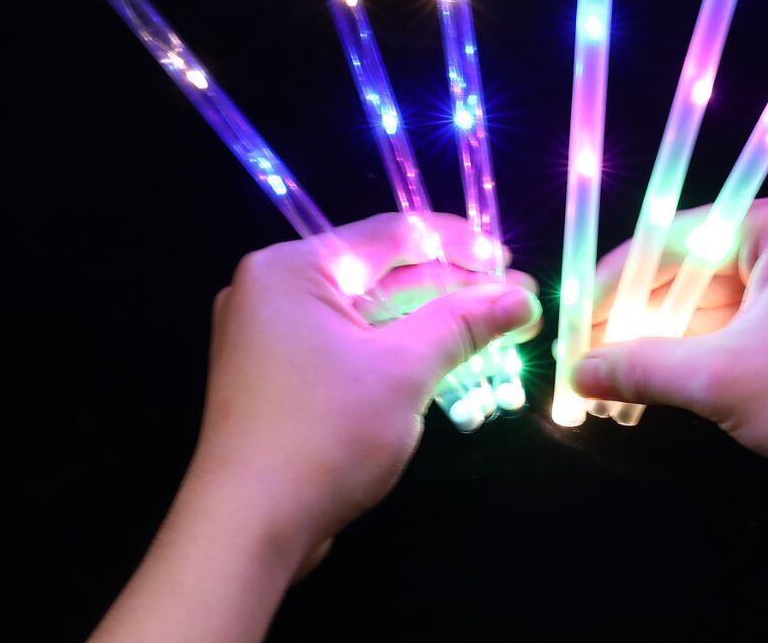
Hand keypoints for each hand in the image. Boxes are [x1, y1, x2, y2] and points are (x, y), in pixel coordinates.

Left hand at [94, 214, 540, 641]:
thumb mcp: (403, 371)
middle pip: (380, 275)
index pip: (389, 235)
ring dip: (430, 325)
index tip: (509, 258)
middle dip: (450, 290)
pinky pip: (349, 349)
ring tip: (495, 329)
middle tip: (515, 299)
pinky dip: (396, 354)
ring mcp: (272, 338)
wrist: (246, 531)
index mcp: (291, 268)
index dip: (458, 245)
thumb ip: (462, 324)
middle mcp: (274, 290)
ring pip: (368, 317)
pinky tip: (447, 361)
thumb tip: (522, 296)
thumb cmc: (323, 433)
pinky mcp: (280, 381)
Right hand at [574, 192, 767, 505]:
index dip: (617, 280)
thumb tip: (577, 370)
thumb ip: (645, 368)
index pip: (675, 236)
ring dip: (666, 344)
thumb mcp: (727, 380)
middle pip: (693, 270)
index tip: (569, 316)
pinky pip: (742, 330)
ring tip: (604, 381)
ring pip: (715, 306)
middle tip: (580, 358)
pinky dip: (703, 358)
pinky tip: (654, 388)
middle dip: (638, 319)